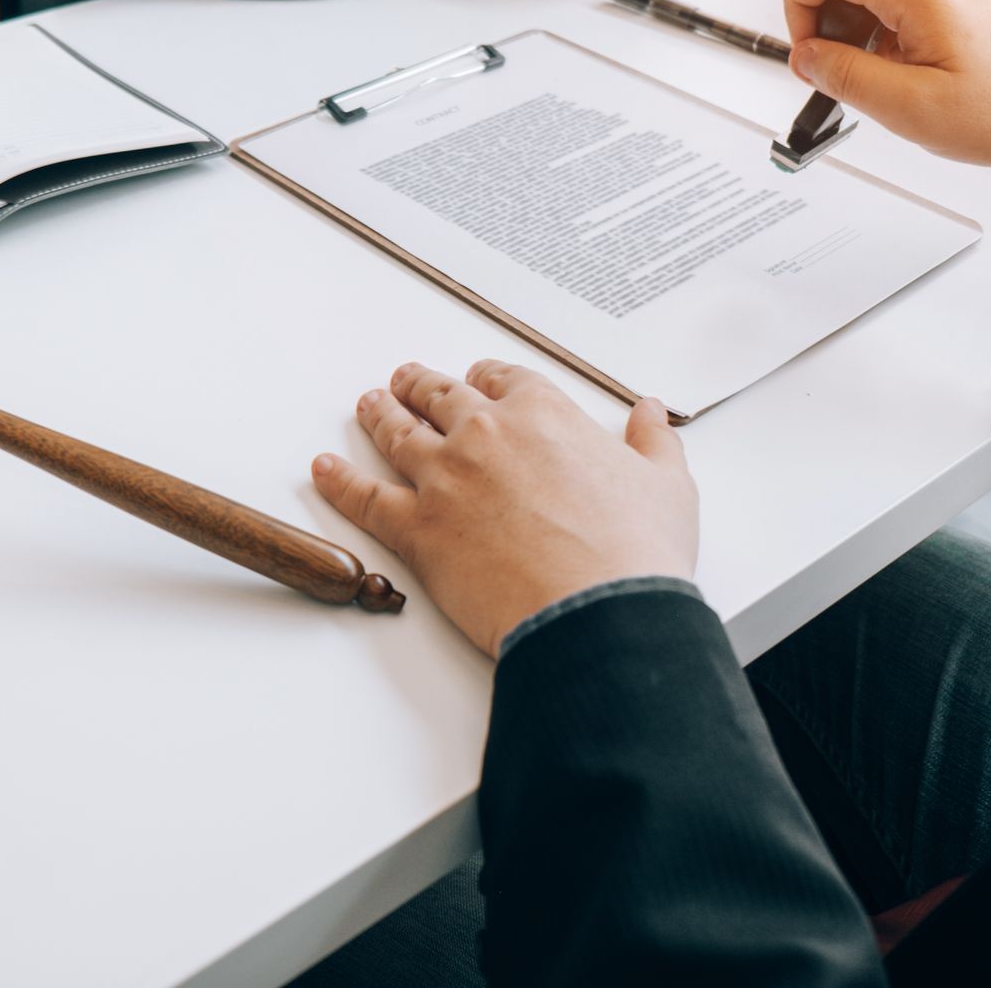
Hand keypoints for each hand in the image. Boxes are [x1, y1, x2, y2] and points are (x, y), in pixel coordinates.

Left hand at [310, 360, 698, 656]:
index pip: (504, 379)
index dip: (487, 379)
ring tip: (368, 405)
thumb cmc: (634, 553)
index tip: (480, 380)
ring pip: (398, 434)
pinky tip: (323, 471)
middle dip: (421, 385)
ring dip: (379, 415)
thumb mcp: (666, 485)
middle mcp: (486, 434)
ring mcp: (446, 478)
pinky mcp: (419, 529)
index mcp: (544, 413)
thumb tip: (652, 415)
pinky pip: (366, 499)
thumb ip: (653, 443)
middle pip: (441, 396)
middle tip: (406, 380)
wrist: (598, 610)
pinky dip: (339, 482)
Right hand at [783, 0, 990, 166]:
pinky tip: (932, 64)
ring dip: (875, 29)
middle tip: (847, 77)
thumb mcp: (909, 110)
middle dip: (836, 25)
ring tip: (899, 77)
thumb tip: (806, 57)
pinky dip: (910, 24)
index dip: (798, 7)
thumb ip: (845, 77)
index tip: (808, 52)